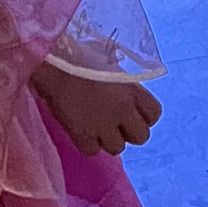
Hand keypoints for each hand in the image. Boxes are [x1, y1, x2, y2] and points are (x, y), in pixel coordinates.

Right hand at [30, 62, 162, 156]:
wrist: (52, 65)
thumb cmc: (79, 56)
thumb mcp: (109, 64)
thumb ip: (122, 84)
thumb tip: (125, 94)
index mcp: (132, 89)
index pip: (154, 114)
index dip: (143, 116)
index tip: (131, 112)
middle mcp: (123, 110)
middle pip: (142, 137)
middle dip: (128, 131)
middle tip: (113, 122)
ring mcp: (104, 126)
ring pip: (117, 148)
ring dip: (106, 139)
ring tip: (93, 123)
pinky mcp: (83, 137)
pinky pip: (92, 151)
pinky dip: (86, 142)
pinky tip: (78, 127)